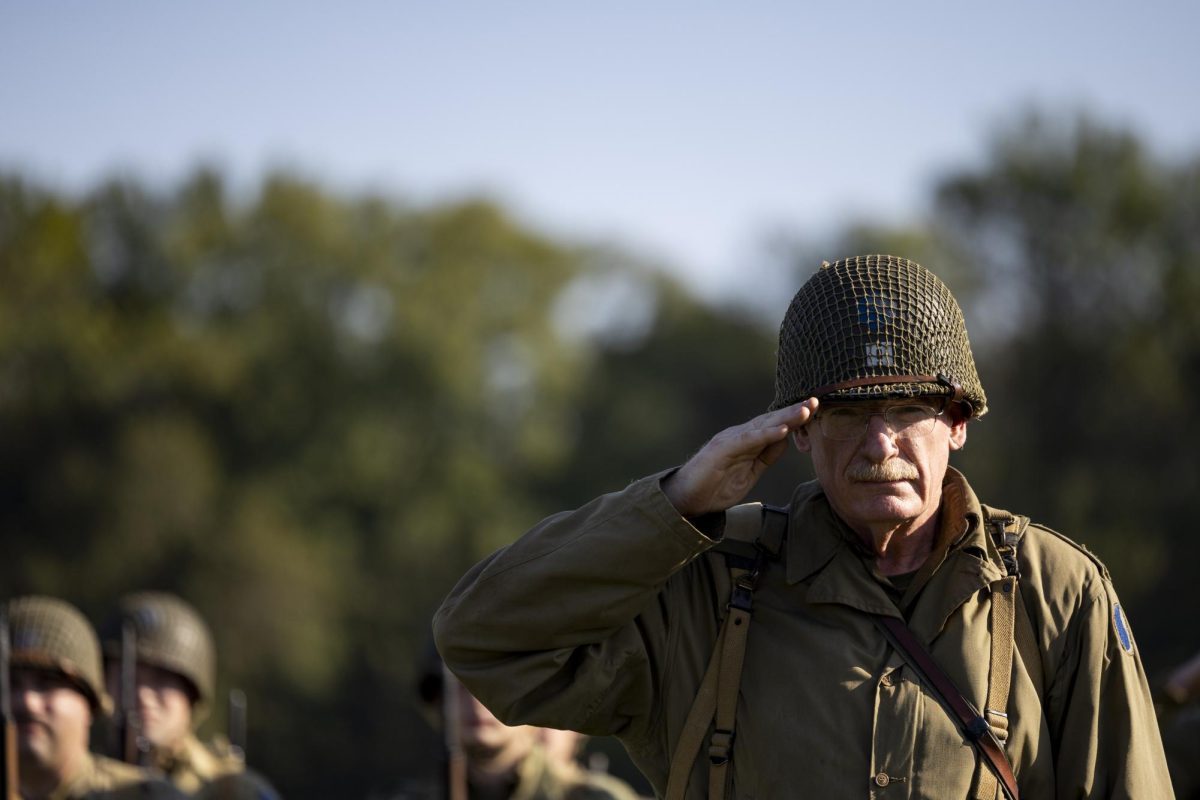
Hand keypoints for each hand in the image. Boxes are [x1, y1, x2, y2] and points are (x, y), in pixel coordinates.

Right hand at [662, 398, 818, 516]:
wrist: (686, 499)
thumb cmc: (716, 487)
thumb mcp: (750, 473)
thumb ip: (767, 456)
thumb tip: (787, 440)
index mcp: (747, 441)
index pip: (775, 426)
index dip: (795, 418)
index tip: (816, 409)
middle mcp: (739, 435)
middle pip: (771, 420)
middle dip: (794, 411)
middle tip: (816, 400)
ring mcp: (730, 440)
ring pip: (762, 426)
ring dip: (784, 418)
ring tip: (805, 411)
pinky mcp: (721, 449)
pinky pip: (747, 440)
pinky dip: (765, 434)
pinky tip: (781, 430)